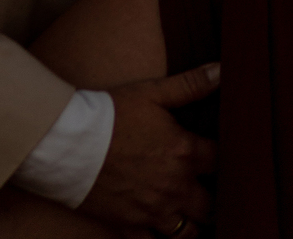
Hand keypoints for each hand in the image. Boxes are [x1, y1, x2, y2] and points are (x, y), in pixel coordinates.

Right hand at [78, 63, 217, 229]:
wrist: (71, 141)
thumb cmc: (112, 113)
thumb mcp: (152, 92)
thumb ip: (190, 84)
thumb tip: (221, 70)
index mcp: (183, 153)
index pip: (219, 162)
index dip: (220, 159)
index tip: (214, 156)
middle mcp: (175, 187)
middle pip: (210, 205)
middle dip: (211, 198)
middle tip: (206, 190)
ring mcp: (154, 211)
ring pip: (188, 232)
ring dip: (192, 223)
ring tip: (188, 213)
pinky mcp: (131, 226)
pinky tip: (160, 230)